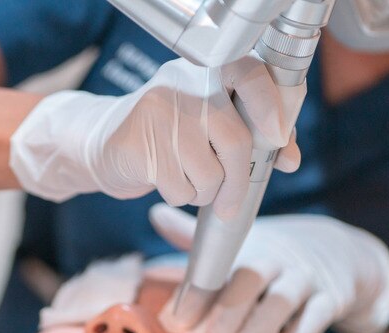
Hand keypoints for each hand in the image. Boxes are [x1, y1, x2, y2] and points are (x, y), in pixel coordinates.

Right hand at [10, 57, 299, 219]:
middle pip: (235, 141)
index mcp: (207, 72)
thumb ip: (250, 132)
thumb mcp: (207, 121)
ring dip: (203, 193)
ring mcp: (159, 113)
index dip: (272, 106)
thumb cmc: (165, 136)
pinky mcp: (138, 144)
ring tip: (185, 179)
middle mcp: (184, 85)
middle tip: (229, 204)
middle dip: (237, 183)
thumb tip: (289, 158)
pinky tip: (164, 179)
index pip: (251, 74)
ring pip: (208, 174)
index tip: (279, 139)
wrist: (99, 141)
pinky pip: (179, 188)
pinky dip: (179, 195)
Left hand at [149, 204, 388, 332]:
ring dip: (262, 324)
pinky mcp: (333, 298)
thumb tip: (155, 212)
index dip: (199, 292)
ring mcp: (307, 279)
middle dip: (229, 309)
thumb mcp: (242, 241)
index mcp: (250, 247)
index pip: (221, 265)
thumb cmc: (274, 254)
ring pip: (284, 300)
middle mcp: (278, 260)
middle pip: (251, 278)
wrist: (342, 253)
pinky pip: (317, 318)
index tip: (178, 317)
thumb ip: (198, 236)